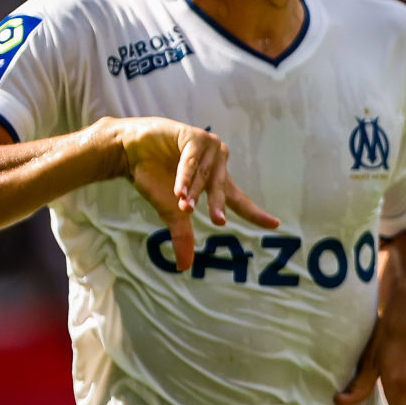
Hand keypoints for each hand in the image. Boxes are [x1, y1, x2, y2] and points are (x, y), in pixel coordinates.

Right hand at [110, 116, 277, 269]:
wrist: (130, 150)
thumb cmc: (154, 177)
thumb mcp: (172, 210)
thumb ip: (183, 234)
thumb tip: (184, 268)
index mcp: (217, 180)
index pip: (239, 200)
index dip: (255, 213)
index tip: (275, 224)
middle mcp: (217, 164)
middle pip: (221, 190)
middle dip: (217, 206)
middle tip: (219, 222)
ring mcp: (209, 148)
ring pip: (203, 177)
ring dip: (192, 192)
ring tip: (182, 205)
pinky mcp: (195, 136)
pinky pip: (191, 161)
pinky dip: (185, 176)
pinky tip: (178, 191)